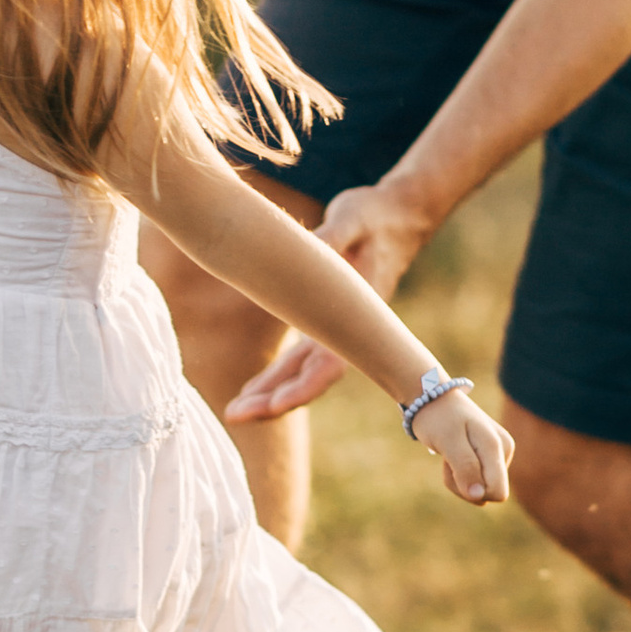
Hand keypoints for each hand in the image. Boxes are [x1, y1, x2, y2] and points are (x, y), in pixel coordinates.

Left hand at [224, 179, 436, 422]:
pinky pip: (296, 359)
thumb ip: (335, 234)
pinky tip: (250, 393)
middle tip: (236, 416)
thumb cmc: (375, 216)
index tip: (277, 405)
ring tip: (234, 413)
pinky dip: (274, 377)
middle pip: (310, 378)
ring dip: (268, 395)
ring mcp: (334, 329)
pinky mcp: (323, 322)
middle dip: (274, 401)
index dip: (305, 387)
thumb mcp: (354, 218)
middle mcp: (347, 330)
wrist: (395, 215)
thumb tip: (313, 245)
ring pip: (299, 373)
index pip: (332, 363)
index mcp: (358, 314)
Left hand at [413, 387, 511, 507]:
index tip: (454, 468)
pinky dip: (459, 473)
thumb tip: (480, 496)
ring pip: (480, 488)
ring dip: (458, 478)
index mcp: (497, 446)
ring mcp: (499, 453)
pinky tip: (453, 454)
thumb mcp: (448, 441)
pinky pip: (476, 480)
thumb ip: (465, 467)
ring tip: (449, 453)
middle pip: (487, 493)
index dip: (472, 492)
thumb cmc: (438, 417)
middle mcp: (504, 450)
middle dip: (462, 484)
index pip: (497, 492)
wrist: (432, 397)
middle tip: (448, 458)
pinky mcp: (490, 455)